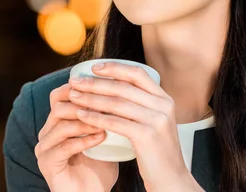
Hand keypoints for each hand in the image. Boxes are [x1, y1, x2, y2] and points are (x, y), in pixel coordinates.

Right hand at [34, 82, 118, 191]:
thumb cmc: (101, 165)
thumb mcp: (105, 134)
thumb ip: (107, 114)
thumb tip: (125, 87)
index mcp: (57, 121)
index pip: (61, 94)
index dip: (82, 88)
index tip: (106, 87)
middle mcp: (47, 131)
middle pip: (59, 104)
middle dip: (84, 103)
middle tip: (107, 104)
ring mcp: (45, 147)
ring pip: (60, 123)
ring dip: (86, 121)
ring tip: (106, 123)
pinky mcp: (46, 163)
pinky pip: (63, 146)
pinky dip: (83, 140)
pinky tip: (100, 138)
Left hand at [68, 62, 198, 191]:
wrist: (171, 179)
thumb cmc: (157, 152)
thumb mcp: (156, 122)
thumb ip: (142, 105)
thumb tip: (114, 88)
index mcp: (164, 98)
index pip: (137, 74)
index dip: (114, 68)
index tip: (94, 68)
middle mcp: (163, 105)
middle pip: (123, 86)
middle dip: (96, 82)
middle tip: (75, 81)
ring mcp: (156, 120)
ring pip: (117, 102)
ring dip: (91, 98)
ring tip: (74, 97)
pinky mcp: (147, 135)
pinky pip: (115, 122)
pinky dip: (96, 117)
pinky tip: (82, 115)